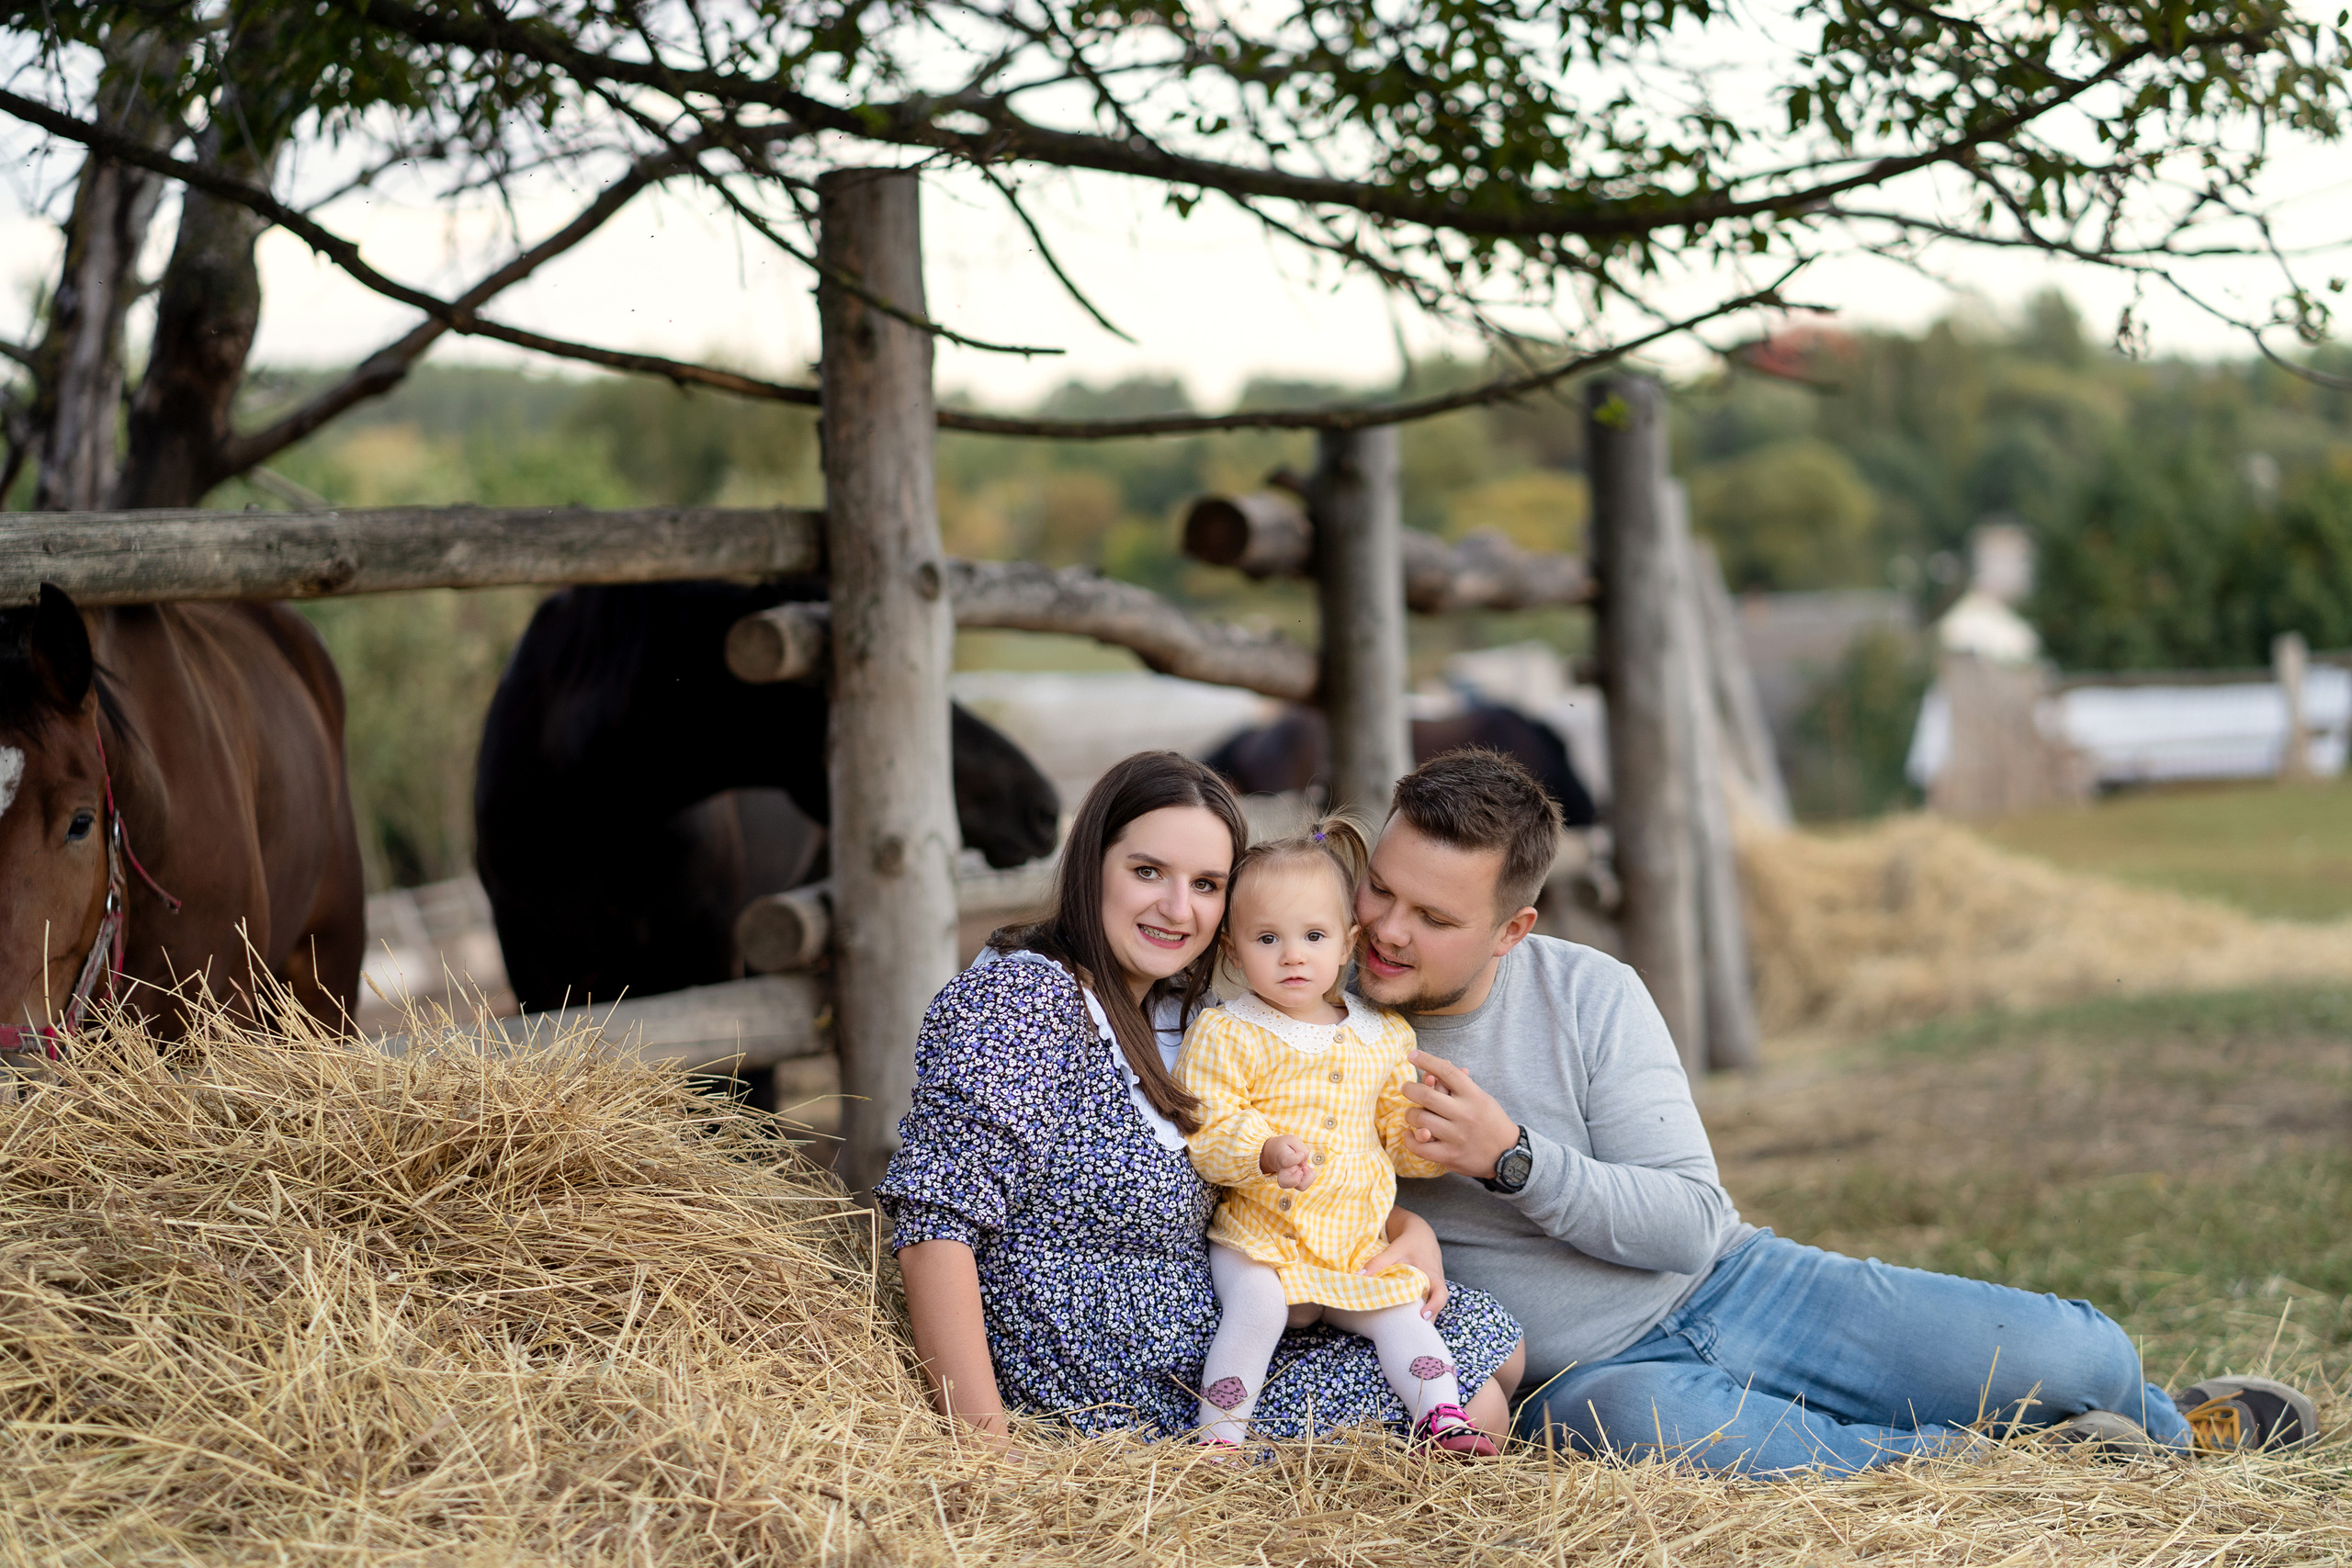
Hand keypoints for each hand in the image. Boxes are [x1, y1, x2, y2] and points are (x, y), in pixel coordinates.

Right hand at [1260, 1133, 1316, 1189]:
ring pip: (1300, 1187)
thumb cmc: (1284, 1146)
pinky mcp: (1297, 1181)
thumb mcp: (1291, 1140)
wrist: (1274, 1154)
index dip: (1295, 1158)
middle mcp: (1284, 1171)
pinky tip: (1307, 1168)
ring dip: (1308, 1178)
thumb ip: (1301, 1147)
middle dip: (1295, 1179)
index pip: (1286, 1161)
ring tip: (1306, 1168)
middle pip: (1285, 1183)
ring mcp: (1290, 1178)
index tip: (1300, 1154)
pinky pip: (1305, 1184)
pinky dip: (1311, 1176)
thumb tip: (1304, 1160)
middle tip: (1300, 1171)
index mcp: (1281, 1157)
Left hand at [1363, 1206, 1449, 1320]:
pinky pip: (1426, 1301)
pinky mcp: (1428, 1288)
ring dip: (1423, 1317)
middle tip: (1414, 1333)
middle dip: (1429, 1321)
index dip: (1434, 1306)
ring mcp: (1434, 1286)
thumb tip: (1359, 1276)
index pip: (1441, 1293)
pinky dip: (1419, 1309)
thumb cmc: (1410, 1241)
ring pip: (1432, 1305)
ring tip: (1409, 1331)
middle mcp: (1436, 1282)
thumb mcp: (1395, 1249)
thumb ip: (1378, 1262)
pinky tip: (1406, 1319)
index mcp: (1432, 1274)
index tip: (1423, 1316)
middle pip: (1437, 1306)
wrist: (1421, 1234)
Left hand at [1402, 1051, 1522, 1181]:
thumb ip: (1460, 1084)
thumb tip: (1442, 1063)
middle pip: (1427, 1096)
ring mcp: (1457, 1136)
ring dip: (1410, 1114)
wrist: (1508, 1153)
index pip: (1447, 1072)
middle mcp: (1464, 1114)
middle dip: (1409, 1089)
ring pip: (1420, 1120)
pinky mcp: (1450, 1155)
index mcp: (1473, 1096)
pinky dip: (1410, 1139)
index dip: (1426, 1060)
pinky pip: (1421, 1147)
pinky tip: (1409, 1133)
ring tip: (1412, 1113)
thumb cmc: (1491, 1121)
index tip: (1411, 1055)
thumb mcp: (1481, 1097)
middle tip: (1406, 1088)